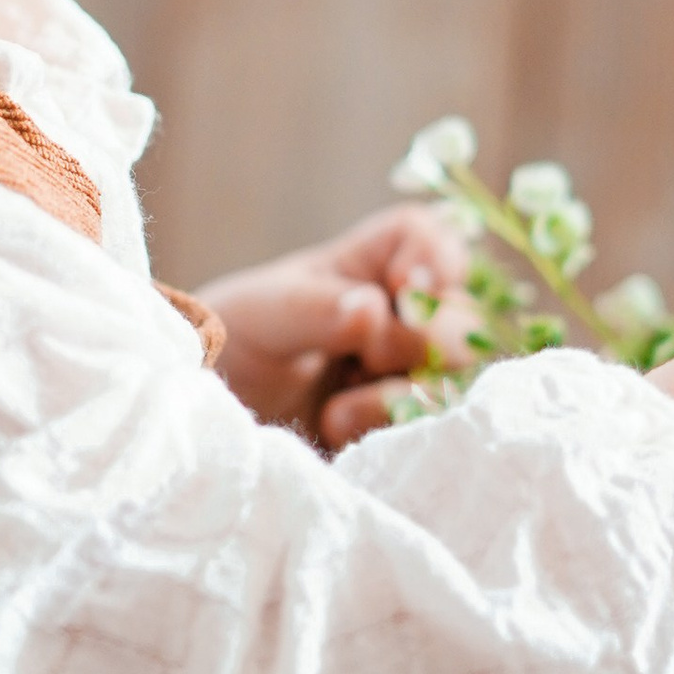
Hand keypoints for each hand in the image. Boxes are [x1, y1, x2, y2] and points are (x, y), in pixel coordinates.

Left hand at [196, 205, 467, 449]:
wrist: (211, 429)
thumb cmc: (232, 350)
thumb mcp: (259, 318)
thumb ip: (312, 309)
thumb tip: (373, 310)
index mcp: (365, 271)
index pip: (426, 238)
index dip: (435, 255)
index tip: (409, 288)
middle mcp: (400, 321)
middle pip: (462, 316)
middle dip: (421, 338)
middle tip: (362, 358)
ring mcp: (406, 379)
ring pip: (458, 379)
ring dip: (400, 396)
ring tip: (335, 415)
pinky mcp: (403, 432)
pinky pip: (437, 431)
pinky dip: (395, 433)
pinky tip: (343, 436)